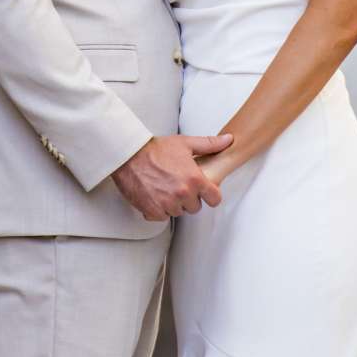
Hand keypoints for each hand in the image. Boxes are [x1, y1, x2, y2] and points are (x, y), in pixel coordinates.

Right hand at [112, 132, 233, 219]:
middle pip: (195, 207)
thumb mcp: (185, 143)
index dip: (210, 195)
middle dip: (189, 198)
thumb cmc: (155, 149)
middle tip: (179, 185)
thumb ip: (209, 144)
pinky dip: (159, 209)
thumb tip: (228, 140)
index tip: (204, 191)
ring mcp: (167, 203)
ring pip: (178, 212)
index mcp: (194, 179)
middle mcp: (183, 194)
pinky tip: (155, 196)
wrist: (129, 155)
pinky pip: (162, 217)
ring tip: (165, 188)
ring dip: (174, 204)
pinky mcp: (152, 210)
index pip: (214, 199)